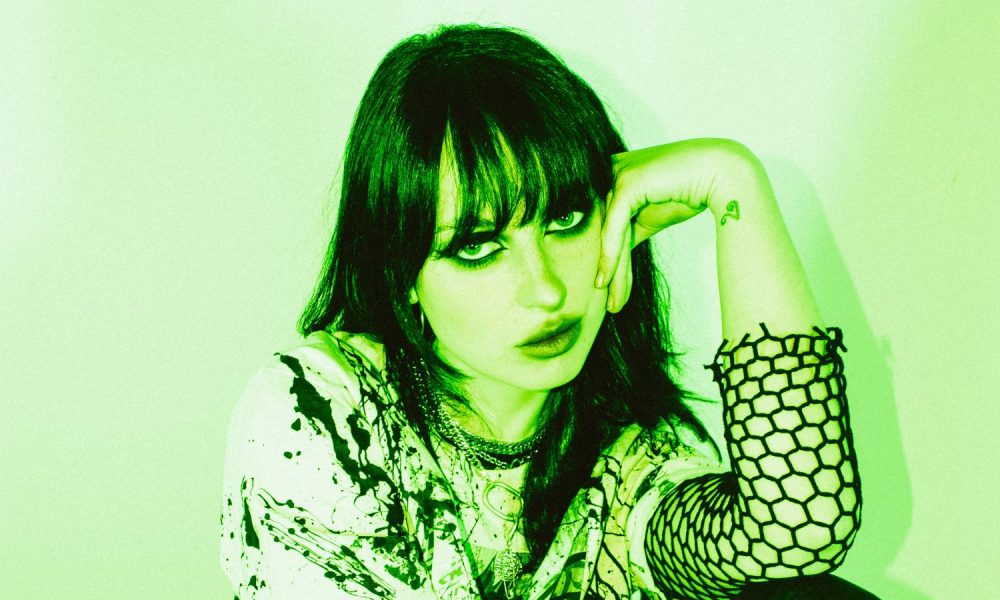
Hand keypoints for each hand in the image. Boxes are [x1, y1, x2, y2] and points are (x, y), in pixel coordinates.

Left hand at [596, 140, 723, 312]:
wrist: (722, 172)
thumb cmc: (690, 190)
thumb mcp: (651, 216)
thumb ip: (629, 230)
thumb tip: (613, 257)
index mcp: (611, 174)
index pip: (604, 224)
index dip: (606, 259)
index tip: (609, 291)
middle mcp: (608, 171)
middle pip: (602, 230)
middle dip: (608, 270)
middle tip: (610, 305)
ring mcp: (616, 175)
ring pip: (608, 233)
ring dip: (613, 271)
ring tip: (613, 302)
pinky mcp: (626, 183)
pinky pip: (615, 227)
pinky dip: (612, 256)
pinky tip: (609, 280)